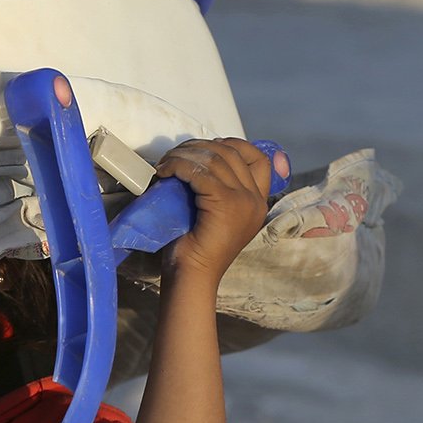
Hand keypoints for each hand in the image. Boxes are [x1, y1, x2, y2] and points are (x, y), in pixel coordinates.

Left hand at [154, 137, 282, 282]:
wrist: (192, 277)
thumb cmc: (195, 248)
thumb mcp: (213, 214)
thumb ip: (216, 190)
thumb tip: (198, 160)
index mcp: (258, 202)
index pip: (258, 157)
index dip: (231, 145)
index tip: (203, 148)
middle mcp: (256, 199)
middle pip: (231, 152)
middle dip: (198, 147)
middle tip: (173, 156)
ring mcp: (244, 201)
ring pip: (214, 159)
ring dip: (184, 155)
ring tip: (165, 164)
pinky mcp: (226, 204)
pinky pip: (200, 172)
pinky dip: (179, 166)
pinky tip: (164, 172)